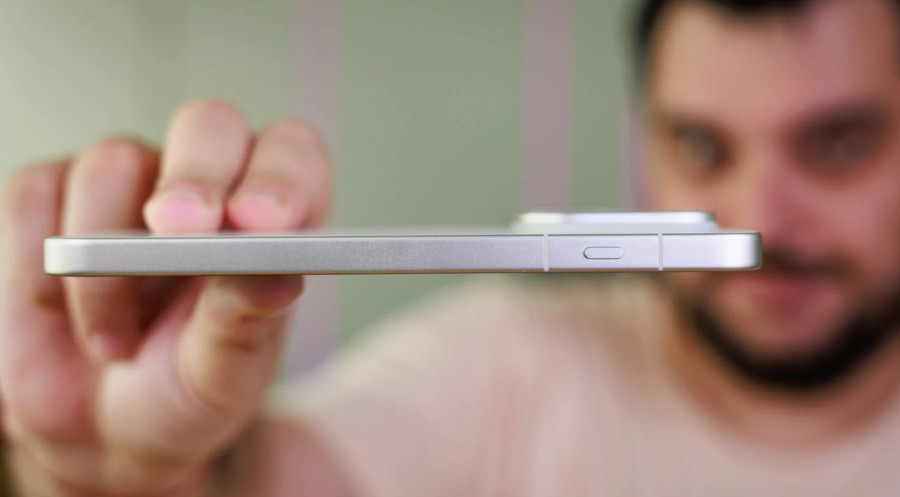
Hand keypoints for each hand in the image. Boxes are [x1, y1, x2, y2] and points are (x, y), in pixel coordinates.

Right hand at [0, 100, 331, 494]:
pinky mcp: (50, 200)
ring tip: (116, 347)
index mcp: (265, 222)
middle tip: (180, 230)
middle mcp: (203, 186)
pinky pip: (35, 196)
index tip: (262, 221)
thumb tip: (278, 276)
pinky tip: (61, 316)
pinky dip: (38, 265)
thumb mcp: (221, 376)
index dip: (281, 174)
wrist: (98, 436)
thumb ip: (246, 323)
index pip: (291, 155)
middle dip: (195, 175)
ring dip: (108, 263)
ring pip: (112, 163)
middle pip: (208, 125)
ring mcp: (125, 186)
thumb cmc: (180, 393)